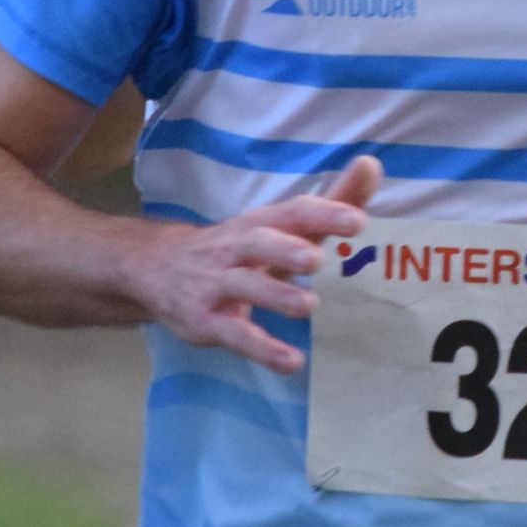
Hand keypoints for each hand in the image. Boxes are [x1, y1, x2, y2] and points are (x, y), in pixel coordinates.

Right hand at [127, 157, 380, 372]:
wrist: (155, 269)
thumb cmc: (238, 248)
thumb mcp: (279, 226)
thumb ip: (329, 204)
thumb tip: (371, 165)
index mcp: (259, 223)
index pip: (291, 212)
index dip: (322, 214)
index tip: (358, 221)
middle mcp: (235, 248)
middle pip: (258, 242)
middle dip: (286, 248)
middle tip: (316, 259)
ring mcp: (216, 285)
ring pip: (244, 286)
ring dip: (276, 295)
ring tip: (309, 306)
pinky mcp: (206, 321)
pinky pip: (235, 335)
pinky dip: (263, 349)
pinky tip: (291, 362)